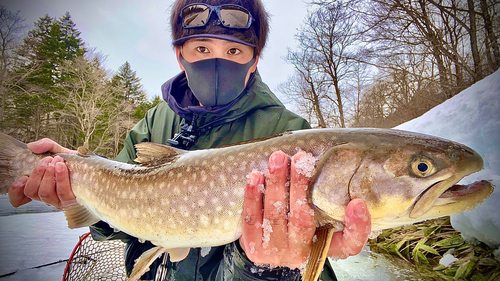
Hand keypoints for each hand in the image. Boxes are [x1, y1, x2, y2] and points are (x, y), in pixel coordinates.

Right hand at [8, 138, 76, 208]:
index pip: (20, 198)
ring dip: (49, 175)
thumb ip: (46, 146)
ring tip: (57, 162)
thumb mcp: (58, 151)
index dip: (15, 191)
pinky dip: (60, 180)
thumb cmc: (72, 162)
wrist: (94, 168)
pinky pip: (63, 194)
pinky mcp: (71, 201)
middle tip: (48, 160)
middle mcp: (47, 197)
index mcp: (39, 187)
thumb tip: (32, 146)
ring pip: (45, 194)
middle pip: (32, 192)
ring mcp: (58, 201)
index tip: (22, 177)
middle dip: (38, 173)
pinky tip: (61, 168)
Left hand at [240, 151, 370, 267]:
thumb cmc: (304, 229)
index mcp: (326, 247)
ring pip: (275, 216)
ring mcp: (275, 253)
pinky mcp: (253, 248)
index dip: (357, 226)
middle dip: (300, 187)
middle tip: (300, 159)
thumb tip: (356, 196)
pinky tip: (255, 176)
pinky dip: (253, 197)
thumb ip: (339, 208)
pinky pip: (252, 220)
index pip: (350, 243)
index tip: (358, 202)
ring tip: (277, 159)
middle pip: (303, 220)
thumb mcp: (326, 224)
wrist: (272, 251)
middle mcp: (302, 254)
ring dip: (276, 184)